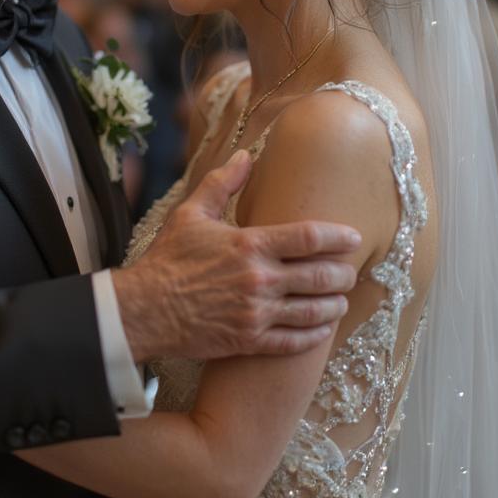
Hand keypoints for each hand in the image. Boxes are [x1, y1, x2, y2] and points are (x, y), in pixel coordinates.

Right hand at [112, 150, 359, 362]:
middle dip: (343, 274)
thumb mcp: (191, 213)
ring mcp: (256, 313)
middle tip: (352, 271)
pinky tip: (322, 329)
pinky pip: (292, 342)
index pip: (309, 238)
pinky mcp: (249, 341)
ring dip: (334, 305)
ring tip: (342, 300)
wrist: (144, 309)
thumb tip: (245, 156)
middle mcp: (260, 280)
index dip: (338, 236)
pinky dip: (314, 336)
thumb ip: (222, 184)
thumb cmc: (167, 259)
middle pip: (320, 276)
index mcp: (250, 244)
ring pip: (313, 312)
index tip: (354, 237)